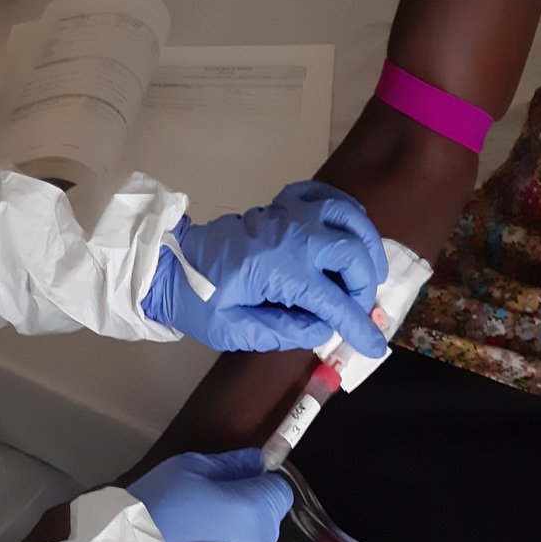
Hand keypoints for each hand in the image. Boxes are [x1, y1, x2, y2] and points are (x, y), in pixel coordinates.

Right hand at [127, 448, 292, 541]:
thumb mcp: (184, 471)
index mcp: (256, 512)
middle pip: (262, 527)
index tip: (231, 487)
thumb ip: (228, 464)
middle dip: (240, 520)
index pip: (279, 492)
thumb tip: (256, 461)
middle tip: (199, 518)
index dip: (256, 486)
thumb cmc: (157, 513)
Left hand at [142, 180, 388, 356]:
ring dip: (366, 244)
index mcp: (276, 269)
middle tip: (360, 308)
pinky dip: (344, 211)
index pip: (332, 300)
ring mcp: (286, 215)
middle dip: (365, 283)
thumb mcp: (233, 329)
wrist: (167, 262)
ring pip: (346, 217)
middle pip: (351, 251)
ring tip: (368, 271)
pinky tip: (348, 231)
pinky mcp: (279, 206)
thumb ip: (283, 331)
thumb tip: (324, 329)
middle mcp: (289, 235)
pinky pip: (323, 196)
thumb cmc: (195, 299)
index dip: (358, 325)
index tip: (373, 345)